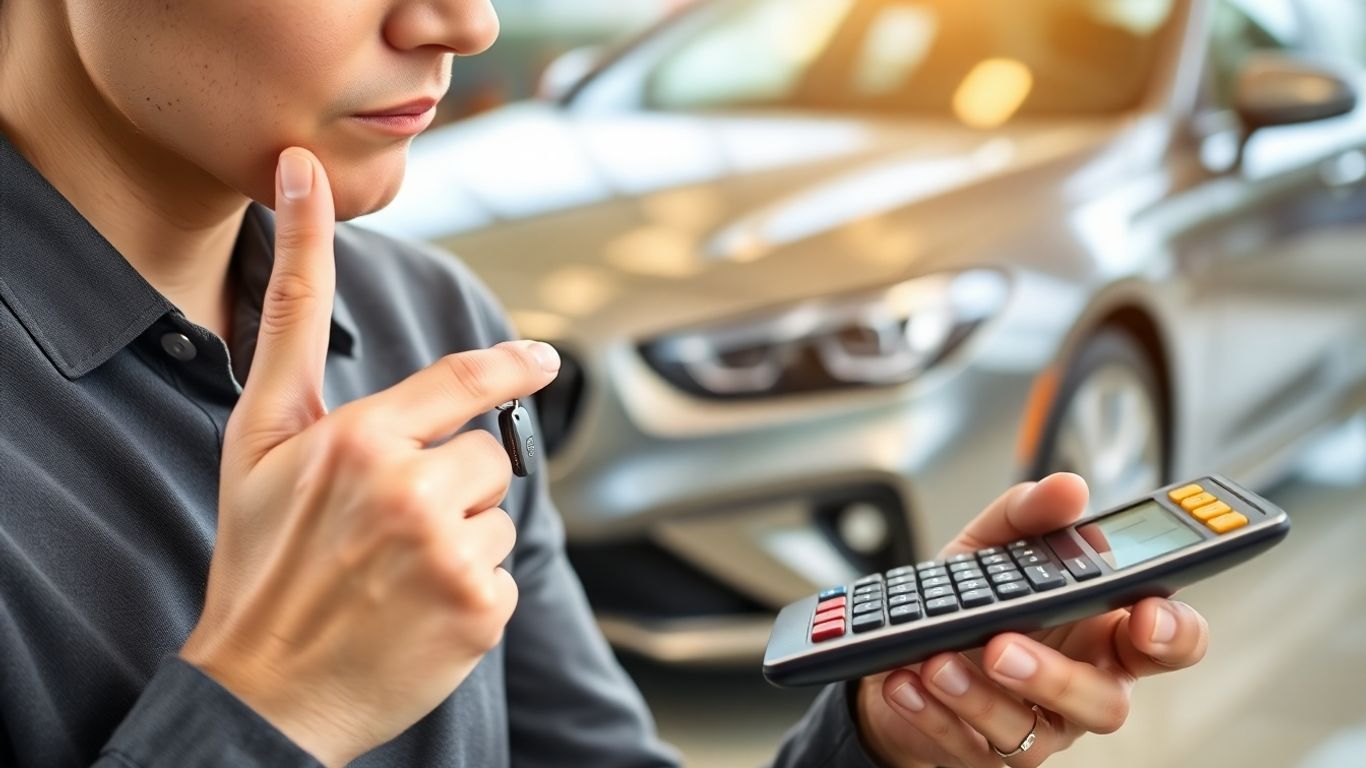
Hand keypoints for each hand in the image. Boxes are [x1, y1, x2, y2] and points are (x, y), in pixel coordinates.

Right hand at [179, 148, 561, 765]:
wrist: (261, 690)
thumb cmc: (258, 558)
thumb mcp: (257, 438)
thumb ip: (290, 322)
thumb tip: (301, 184)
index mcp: (359, 440)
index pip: (464, 382)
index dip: (512, 366)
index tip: (543, 359)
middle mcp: (409, 491)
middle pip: (488, 457)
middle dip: (452, 485)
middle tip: (384, 531)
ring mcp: (448, 555)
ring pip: (498, 516)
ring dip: (463, 540)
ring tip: (395, 575)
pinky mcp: (480, 612)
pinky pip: (506, 574)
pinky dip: (472, 592)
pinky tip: (416, 613)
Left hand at [856, 473, 1209, 767]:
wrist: (901, 655)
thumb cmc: (969, 602)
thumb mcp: (991, 545)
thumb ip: (1029, 514)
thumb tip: (1067, 490)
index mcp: (1103, 632)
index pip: (1169, 641)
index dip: (1174, 633)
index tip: (1146, 616)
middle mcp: (1080, 685)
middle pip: (1105, 703)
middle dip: (1057, 677)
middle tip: (1004, 646)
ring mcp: (1036, 726)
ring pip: (1032, 733)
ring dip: (980, 698)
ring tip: (937, 660)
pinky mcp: (984, 754)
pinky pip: (968, 747)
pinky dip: (933, 714)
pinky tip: (906, 682)